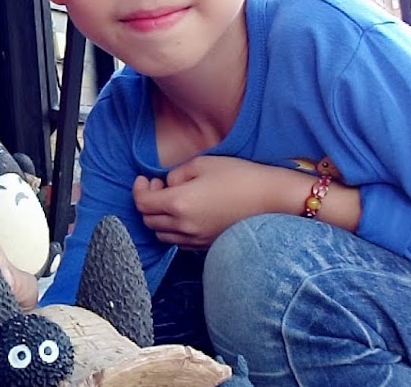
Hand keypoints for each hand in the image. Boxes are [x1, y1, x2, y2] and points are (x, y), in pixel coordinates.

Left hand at [132, 156, 292, 247]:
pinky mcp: (207, 245)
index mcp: (179, 203)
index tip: (145, 178)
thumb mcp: (201, 163)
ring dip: (159, 217)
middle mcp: (184, 226)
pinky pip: (179, 242)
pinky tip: (186, 213)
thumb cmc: (238, 176)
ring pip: (162, 235)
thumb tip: (168, 184)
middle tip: (158, 185)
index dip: (139, 189)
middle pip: (148, 221)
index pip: (142, 203)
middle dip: (147, 202)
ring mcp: (196, 239)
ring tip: (172, 199)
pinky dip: (174, 229)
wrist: (271, 199)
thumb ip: (176, 174)